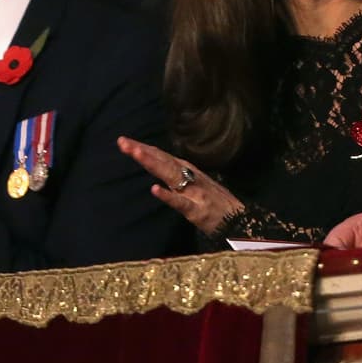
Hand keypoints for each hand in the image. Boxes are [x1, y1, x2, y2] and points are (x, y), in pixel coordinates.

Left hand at [117, 137, 243, 233]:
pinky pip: (180, 203)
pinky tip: (155, 189)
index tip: (124, 141)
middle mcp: (190, 176)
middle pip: (162, 161)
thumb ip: (179, 173)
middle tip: (122, 142)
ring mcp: (193, 192)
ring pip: (170, 175)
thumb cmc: (216, 203)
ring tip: (136, 154)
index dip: (144, 148)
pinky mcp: (197, 211)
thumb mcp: (196, 183)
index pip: (162, 156)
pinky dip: (168, 196)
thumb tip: (158, 163)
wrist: (238, 221)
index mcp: (188, 170)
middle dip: (142, 151)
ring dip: (153, 164)